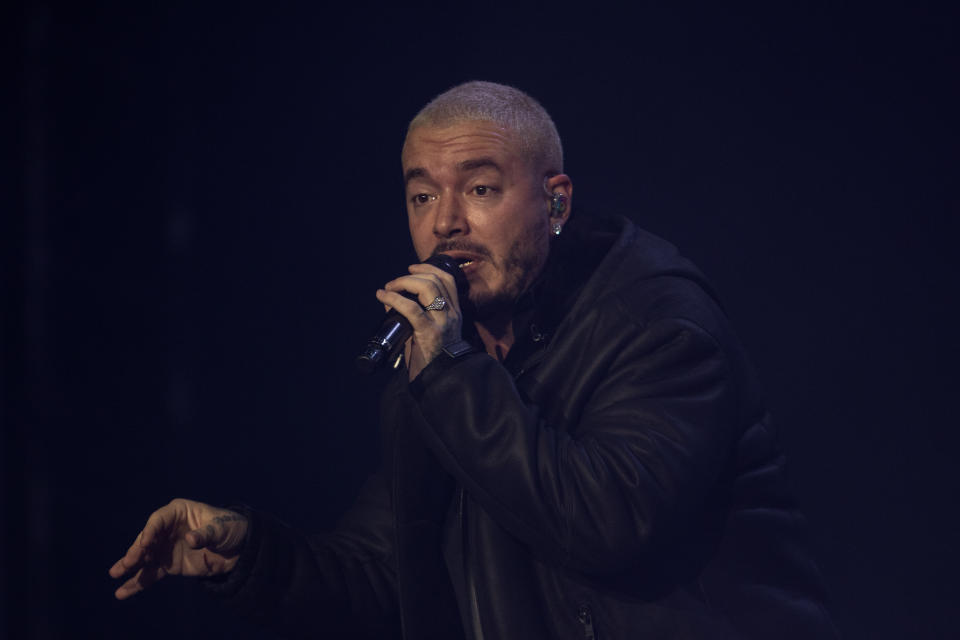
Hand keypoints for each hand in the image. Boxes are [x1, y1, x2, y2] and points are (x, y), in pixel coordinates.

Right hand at [109, 498, 247, 599]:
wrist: (238, 549)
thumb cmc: (230, 528)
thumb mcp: (222, 528)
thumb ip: (206, 534)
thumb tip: (191, 540)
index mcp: (179, 511)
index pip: (159, 519)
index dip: (150, 531)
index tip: (144, 544)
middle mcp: (167, 528)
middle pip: (147, 538)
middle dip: (137, 550)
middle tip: (128, 562)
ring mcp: (165, 547)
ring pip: (144, 556)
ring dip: (130, 565)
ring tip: (115, 573)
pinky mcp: (168, 564)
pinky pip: (150, 573)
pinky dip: (138, 582)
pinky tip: (122, 592)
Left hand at [376, 262, 462, 379]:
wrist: (440, 381)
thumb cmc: (431, 358)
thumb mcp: (428, 331)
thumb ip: (414, 315)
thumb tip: (389, 301)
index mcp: (454, 312)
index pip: (448, 280)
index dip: (429, 268)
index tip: (412, 268)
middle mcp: (451, 314)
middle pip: (435, 280)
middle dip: (411, 276)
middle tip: (394, 283)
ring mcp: (442, 322)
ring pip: (427, 288)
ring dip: (403, 283)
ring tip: (389, 288)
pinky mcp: (429, 332)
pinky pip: (411, 308)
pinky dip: (394, 299)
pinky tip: (384, 296)